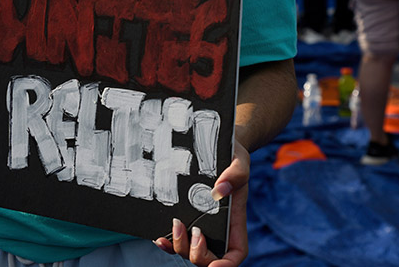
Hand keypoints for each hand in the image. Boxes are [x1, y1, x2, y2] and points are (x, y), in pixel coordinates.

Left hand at [154, 141, 249, 266]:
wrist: (214, 145)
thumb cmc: (232, 156)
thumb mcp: (239, 161)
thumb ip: (235, 175)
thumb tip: (219, 190)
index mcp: (234, 221)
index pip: (235, 253)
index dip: (226, 265)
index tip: (215, 265)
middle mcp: (217, 228)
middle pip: (210, 259)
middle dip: (199, 254)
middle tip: (194, 233)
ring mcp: (200, 225)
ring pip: (190, 251)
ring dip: (180, 247)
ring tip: (176, 225)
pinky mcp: (185, 217)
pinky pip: (176, 239)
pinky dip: (167, 244)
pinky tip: (159, 238)